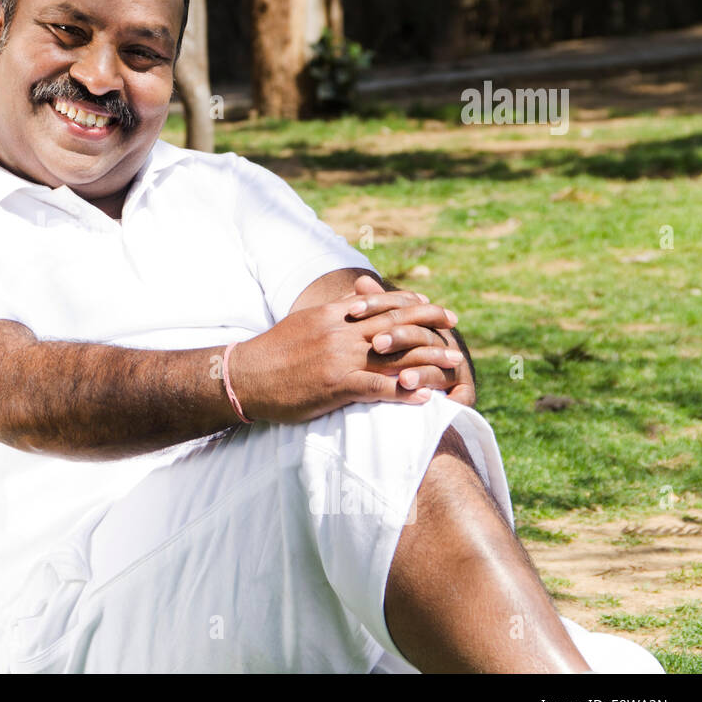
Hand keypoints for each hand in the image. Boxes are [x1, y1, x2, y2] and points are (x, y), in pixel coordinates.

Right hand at [231, 287, 462, 423]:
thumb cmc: (272, 352)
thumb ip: (333, 313)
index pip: (381, 303)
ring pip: (394, 355)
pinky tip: (425, 397)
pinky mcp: (336, 385)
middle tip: (455, 326)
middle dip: (430, 324)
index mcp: (334, 314)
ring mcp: (340, 358)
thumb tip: (355, 304)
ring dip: (428, 360)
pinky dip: (404, 391)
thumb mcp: (303, 322)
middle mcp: (341, 331)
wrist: (245, 377)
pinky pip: (378, 387)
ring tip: (453, 364)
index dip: (411, 304)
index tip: (434, 307)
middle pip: (395, 324)